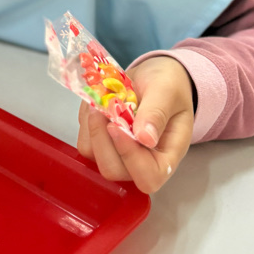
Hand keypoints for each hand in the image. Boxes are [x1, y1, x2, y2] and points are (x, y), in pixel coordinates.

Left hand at [77, 56, 194, 192]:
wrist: (156, 75)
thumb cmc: (169, 86)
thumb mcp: (167, 92)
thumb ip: (157, 113)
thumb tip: (145, 139)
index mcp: (166, 156)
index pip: (149, 177)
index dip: (130, 158)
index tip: (117, 127)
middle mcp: (141, 161)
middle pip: (113, 170)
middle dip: (102, 140)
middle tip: (104, 109)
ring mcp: (118, 154)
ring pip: (93, 156)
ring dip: (92, 127)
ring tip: (103, 100)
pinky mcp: (101, 143)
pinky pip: (84, 140)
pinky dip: (85, 120)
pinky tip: (98, 102)